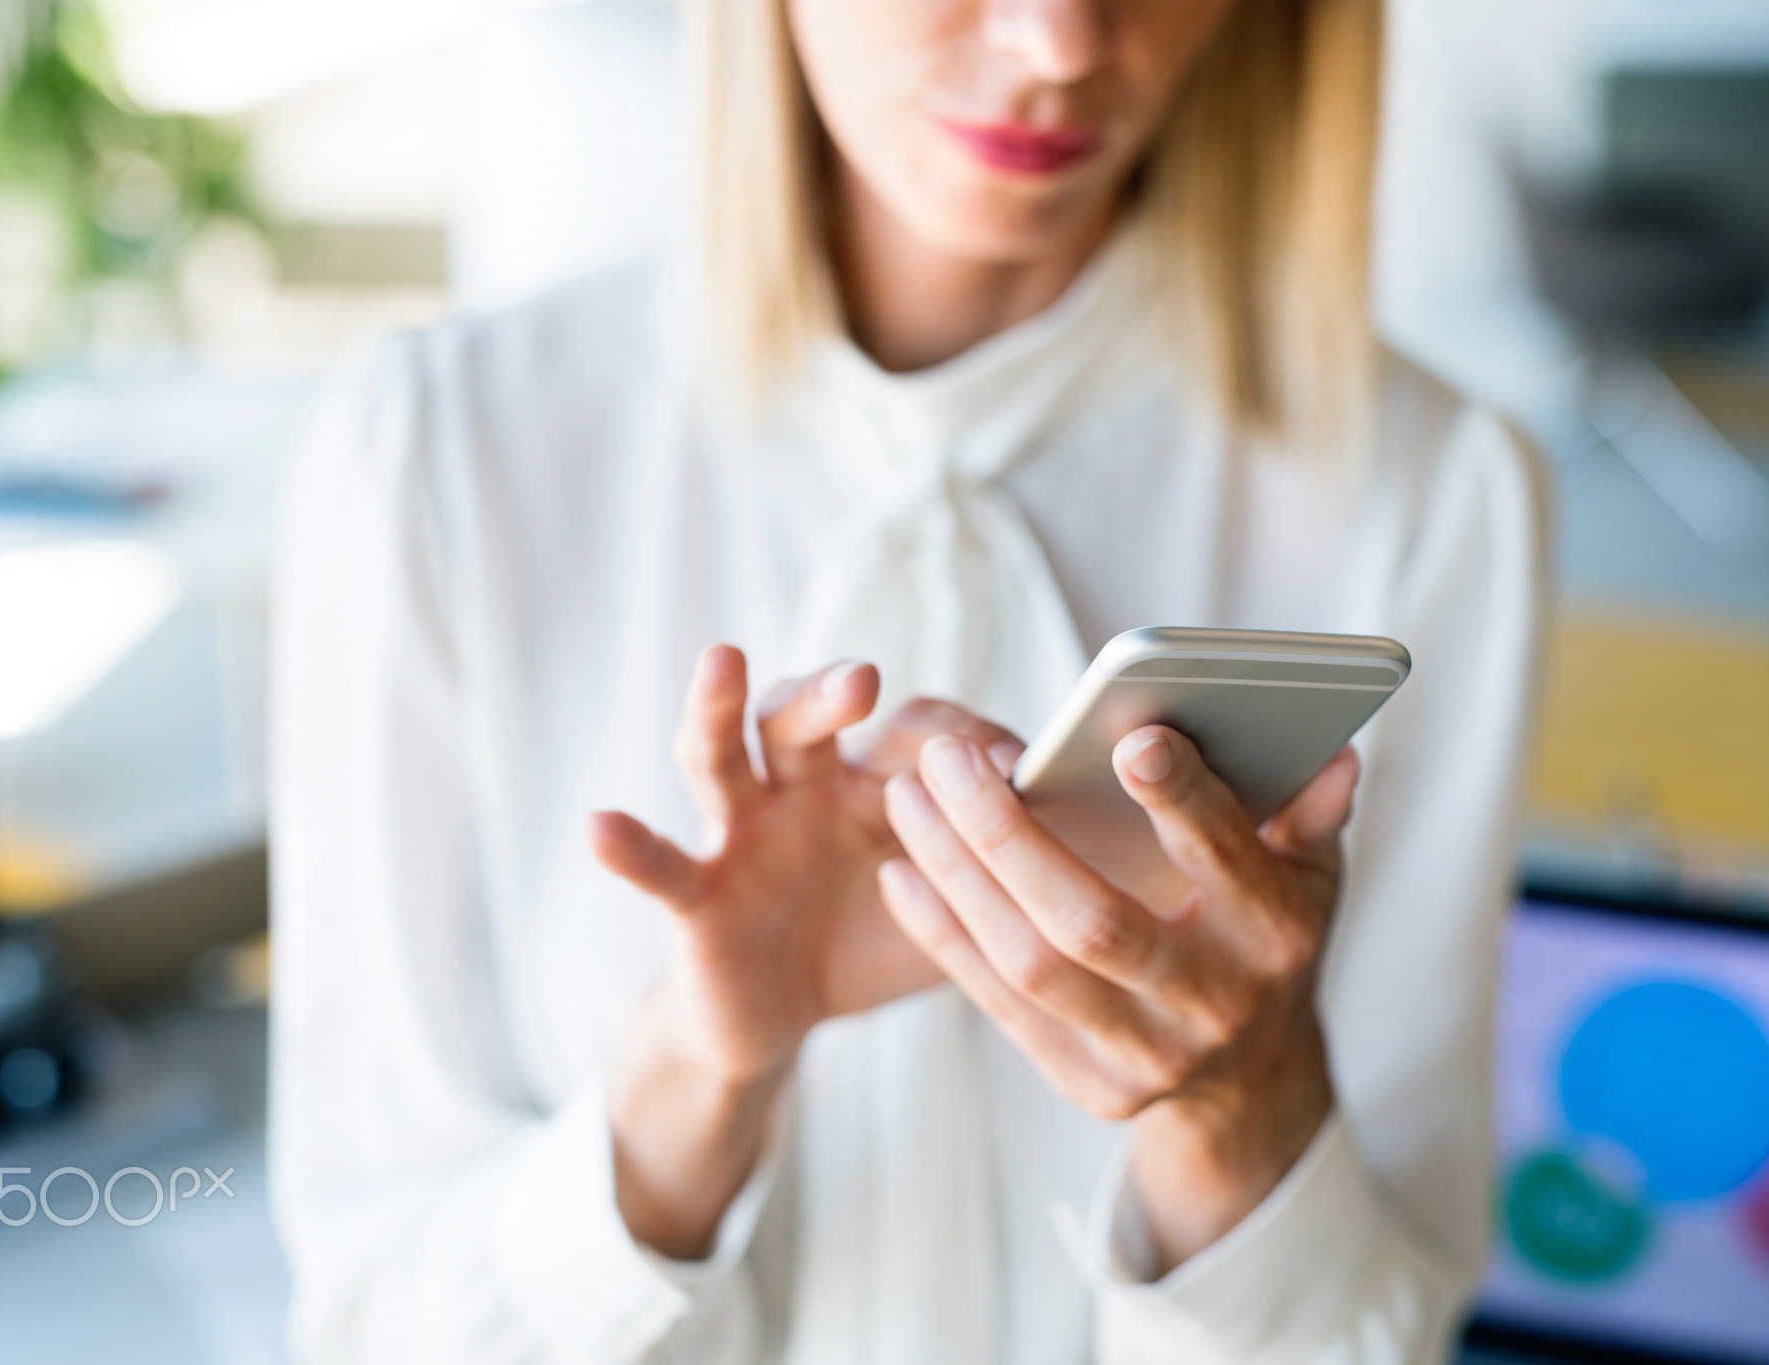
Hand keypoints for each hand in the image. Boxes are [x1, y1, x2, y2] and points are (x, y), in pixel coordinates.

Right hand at [589, 647, 1017, 1254]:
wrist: (781, 1012)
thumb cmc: (882, 934)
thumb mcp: (967, 897)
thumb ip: (1036, 864)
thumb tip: (1171, 850)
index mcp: (883, 778)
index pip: (923, 734)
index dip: (964, 747)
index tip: (1019, 771)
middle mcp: (808, 783)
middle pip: (814, 716)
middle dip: (834, 692)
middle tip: (865, 679)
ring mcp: (743, 830)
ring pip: (725, 754)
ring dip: (721, 708)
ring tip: (725, 661)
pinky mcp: (696, 892)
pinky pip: (658, 865)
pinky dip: (627, 847)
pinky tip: (597, 825)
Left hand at [879, 726, 1358, 1274]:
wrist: (1255, 1081)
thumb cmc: (1268, 936)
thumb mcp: (1310, 874)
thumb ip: (1310, 811)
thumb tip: (1332, 750)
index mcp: (1275, 934)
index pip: (1226, 861)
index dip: (1183, 803)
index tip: (1133, 738)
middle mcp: (1213, 1003)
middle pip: (1093, 923)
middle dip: (1010, 835)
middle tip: (948, 756)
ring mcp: (1147, 1056)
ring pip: (1031, 965)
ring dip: (957, 877)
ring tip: (908, 798)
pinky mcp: (1090, 1085)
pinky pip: (1000, 1004)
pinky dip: (946, 936)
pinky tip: (903, 873)